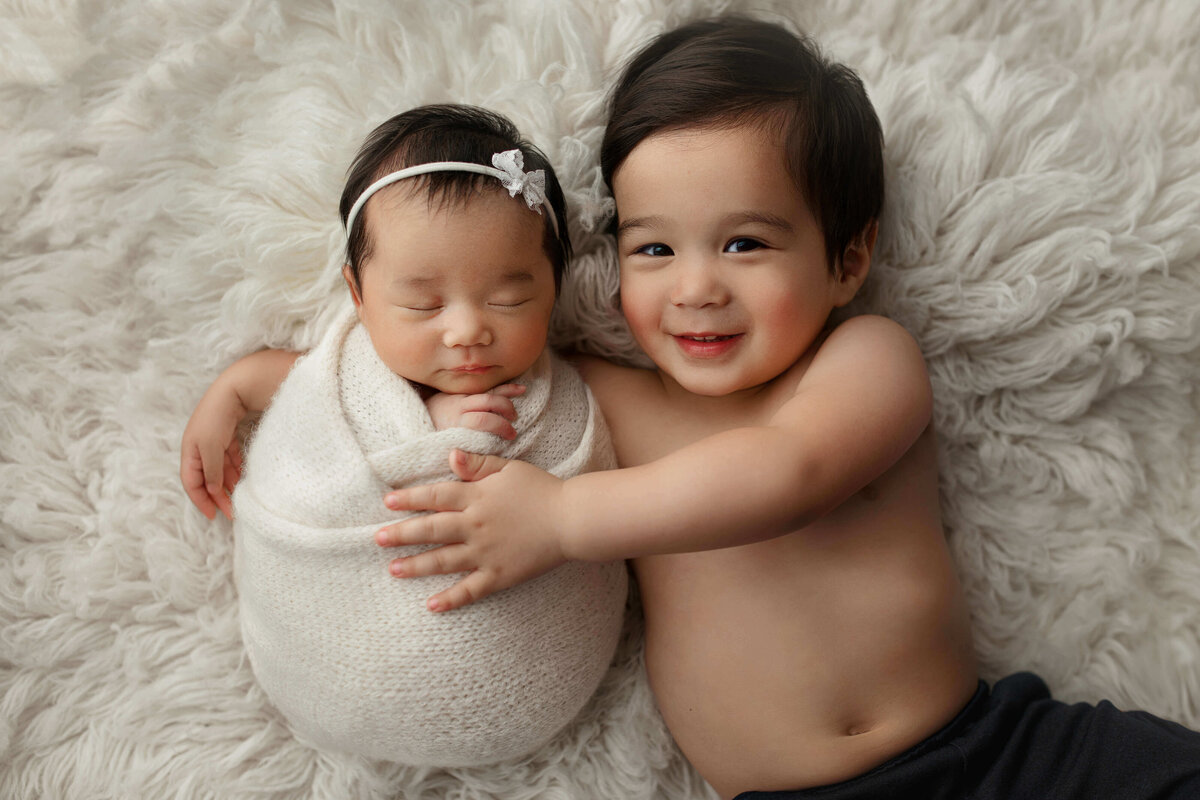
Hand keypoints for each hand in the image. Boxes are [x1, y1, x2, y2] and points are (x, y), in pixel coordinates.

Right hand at [180, 379, 245, 519]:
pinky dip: (235, 470)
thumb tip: (212, 489)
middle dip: (217, 496)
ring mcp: (214, 441)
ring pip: (219, 470)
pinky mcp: (227, 435)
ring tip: (240, 499)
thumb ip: (211, 470)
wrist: (235, 389)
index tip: (213, 516)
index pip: (191, 482)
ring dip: (228, 485)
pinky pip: (230, 459)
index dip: (201, 500)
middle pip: (206, 478)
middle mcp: (199, 447)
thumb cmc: (218, 418)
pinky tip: (244, 479)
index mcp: (189, 450)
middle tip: (232, 512)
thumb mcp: (211, 448)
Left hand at [376, 450, 567, 611]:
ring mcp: (486, 553)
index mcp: (477, 497)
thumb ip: (479, 465)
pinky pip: (470, 589)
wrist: (571, 519)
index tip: (387, 502)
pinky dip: (450, 599)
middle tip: (377, 539)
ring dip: (416, 565)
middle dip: (402, 534)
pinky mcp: (499, 575)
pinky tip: (431, 605)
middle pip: (432, 529)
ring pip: (444, 560)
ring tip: (393, 570)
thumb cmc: (542, 489)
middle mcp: (476, 525)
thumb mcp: (510, 469)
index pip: (436, 496)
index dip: (410, 499)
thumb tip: (450, 457)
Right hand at [424, 384, 525, 439]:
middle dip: (507, 408)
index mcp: (459, 396)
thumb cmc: (431, 416)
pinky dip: (489, 440)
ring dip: (501, 425)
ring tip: (511, 434)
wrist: (409, 429)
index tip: (522, 389)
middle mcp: (458, 406)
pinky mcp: (453, 438)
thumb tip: (495, 397)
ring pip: (484, 419)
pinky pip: (475, 438)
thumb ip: (469, 399)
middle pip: (489, 401)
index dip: (507, 389)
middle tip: (514, 417)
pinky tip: (498, 445)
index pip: (488, 390)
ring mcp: (455, 422)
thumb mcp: (447, 401)